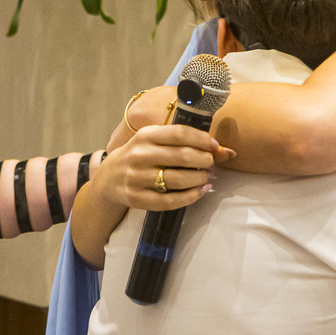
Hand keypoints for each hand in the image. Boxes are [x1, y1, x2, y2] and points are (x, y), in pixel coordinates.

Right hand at [93, 123, 233, 212]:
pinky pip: (169, 201)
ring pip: (177, 180)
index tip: (214, 145)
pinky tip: (201, 192)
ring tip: (206, 177)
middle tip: (211, 163)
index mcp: (145, 135)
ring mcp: (136, 178)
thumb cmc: (140, 156)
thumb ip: (186, 143)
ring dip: (199, 179)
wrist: (108, 179)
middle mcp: (139, 155)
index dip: (201, 139)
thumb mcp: (155, 143)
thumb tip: (227, 152)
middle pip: (181, 156)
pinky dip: (190, 197)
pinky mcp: (136, 198)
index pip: (179, 133)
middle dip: (203, 160)